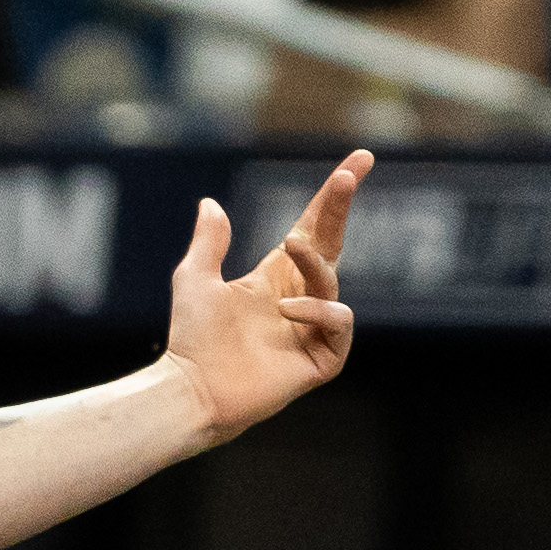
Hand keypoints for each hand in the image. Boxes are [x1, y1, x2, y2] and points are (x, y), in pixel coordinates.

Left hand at [162, 147, 367, 448]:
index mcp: (276, 277)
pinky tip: (288, 310)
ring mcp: (312, 329)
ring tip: (290, 246)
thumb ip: (209, 242)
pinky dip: (320, 312)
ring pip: (331, 283)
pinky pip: (338, 324)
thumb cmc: (191, 340)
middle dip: (340, 208)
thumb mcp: (195, 279)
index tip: (359, 160)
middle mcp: (299, 298)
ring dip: (314, 260)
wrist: (190, 389)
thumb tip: (210, 203)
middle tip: (348, 176)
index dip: (334, 196)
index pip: (314, 228)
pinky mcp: (321, 358)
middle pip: (331, 244)